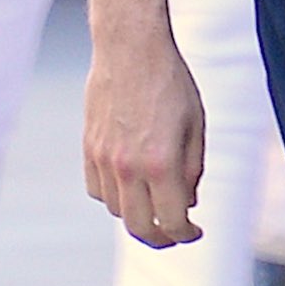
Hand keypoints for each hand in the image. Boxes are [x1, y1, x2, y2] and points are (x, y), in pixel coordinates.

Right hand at [83, 37, 204, 247]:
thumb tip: (187, 202)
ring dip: (137, 215)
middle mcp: (128, 167)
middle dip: (160, 238)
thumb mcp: (196, 125)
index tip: (195, 232)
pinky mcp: (88, 148)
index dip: (186, 234)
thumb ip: (192, 168)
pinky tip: (131, 184)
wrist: (130, 48)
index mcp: (161, 162)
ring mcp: (103, 159)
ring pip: (116, 211)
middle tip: (175, 233)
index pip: (171, 221)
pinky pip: (97, 190)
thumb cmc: (170, 82)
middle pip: (139, 227)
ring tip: (156, 202)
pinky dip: (114, 196)